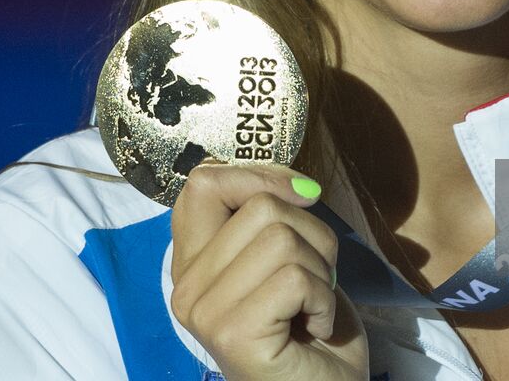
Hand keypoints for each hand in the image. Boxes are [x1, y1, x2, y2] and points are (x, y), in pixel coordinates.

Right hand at [169, 163, 368, 380]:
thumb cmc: (309, 326)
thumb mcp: (286, 256)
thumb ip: (271, 217)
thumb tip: (299, 184)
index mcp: (193, 261)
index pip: (203, 184)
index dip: (259, 176)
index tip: (301, 195)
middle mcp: (185, 285)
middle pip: (260, 205)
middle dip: (311, 233)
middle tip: (313, 279)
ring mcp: (204, 311)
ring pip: (281, 237)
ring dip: (320, 269)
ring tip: (312, 304)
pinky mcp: (230, 333)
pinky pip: (294, 277)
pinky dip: (323, 299)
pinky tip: (314, 327)